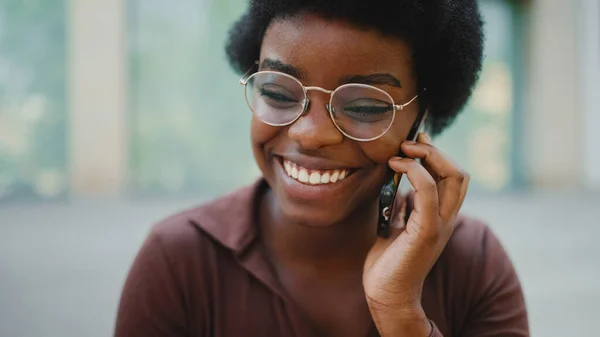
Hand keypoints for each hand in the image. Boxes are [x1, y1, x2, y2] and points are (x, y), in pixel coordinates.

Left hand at [363, 133, 468, 335]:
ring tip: (401, 152)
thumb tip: (397, 179)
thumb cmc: (389, 260)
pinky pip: (429, 192)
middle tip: (407, 144)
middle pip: (459, 172)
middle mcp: (446, 218)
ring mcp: (439, 224)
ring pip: (453, 176)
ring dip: (427, 156)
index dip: (437, 154)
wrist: (386, 292)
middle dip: (434, 151)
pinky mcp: (426, 231)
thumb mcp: (396, 222)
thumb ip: (403, 202)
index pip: (454, 176)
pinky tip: (395, 168)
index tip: (414, 141)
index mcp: (441, 215)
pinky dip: (415, 172)